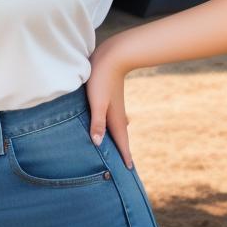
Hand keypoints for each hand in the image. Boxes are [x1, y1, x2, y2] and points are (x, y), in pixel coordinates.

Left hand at [87, 38, 133, 168]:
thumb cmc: (100, 79)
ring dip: (118, 137)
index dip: (124, 155)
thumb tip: (98, 143)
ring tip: (118, 147)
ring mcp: (115, 105)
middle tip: (126, 164)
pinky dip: (112, 126)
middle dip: (123, 149)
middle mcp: (117, 114)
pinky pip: (112, 118)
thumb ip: (97, 122)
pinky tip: (109, 123)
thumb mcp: (97, 102)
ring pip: (117, 126)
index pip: (121, 141)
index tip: (129, 170)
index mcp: (115, 118)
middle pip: (121, 136)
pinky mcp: (110, 97)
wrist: (112, 56)